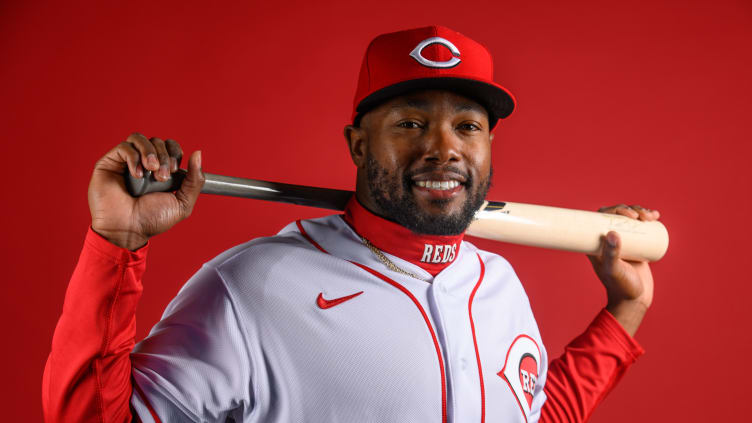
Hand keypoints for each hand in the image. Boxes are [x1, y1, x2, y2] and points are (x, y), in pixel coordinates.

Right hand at [88, 133, 204, 249]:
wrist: (128, 230)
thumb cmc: (152, 220)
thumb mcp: (182, 202)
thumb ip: (195, 180)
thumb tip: (198, 153)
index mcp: (161, 170)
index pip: (170, 146)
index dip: (175, 152)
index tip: (175, 171)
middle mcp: (144, 164)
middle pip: (157, 141)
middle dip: (164, 156)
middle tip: (162, 176)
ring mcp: (126, 162)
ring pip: (139, 138)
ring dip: (150, 152)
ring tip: (151, 170)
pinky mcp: (110, 163)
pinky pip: (124, 147)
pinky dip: (134, 157)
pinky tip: (137, 174)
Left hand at [588, 204, 660, 335]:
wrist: (634, 300)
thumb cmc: (620, 286)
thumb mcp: (614, 270)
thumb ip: (611, 254)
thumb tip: (611, 233)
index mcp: (595, 242)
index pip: (600, 218)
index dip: (613, 209)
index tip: (627, 213)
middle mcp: (606, 240)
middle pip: (616, 216)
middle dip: (630, 210)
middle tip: (641, 216)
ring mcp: (622, 242)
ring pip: (629, 220)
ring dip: (640, 212)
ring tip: (651, 217)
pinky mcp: (635, 246)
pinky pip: (640, 228)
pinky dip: (647, 219)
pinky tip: (655, 216)